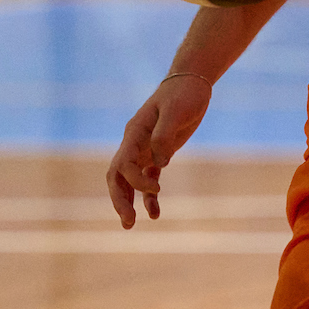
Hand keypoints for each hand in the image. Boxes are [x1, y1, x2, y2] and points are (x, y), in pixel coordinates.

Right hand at [107, 72, 212, 227]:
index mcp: (134, 133)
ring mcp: (145, 150)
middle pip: (116, 176)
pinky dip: (149, 197)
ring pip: (128, 181)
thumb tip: (159, 162)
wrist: (191, 83)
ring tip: (130, 225)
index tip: (157, 187)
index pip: (123, 163)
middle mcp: (134, 143)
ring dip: (128, 202)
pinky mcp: (159, 154)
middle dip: (119, 200)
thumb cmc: (184, 94)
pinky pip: (148, 179)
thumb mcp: (176, 111)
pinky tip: (154, 213)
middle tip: (127, 223)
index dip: (136, 180)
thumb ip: (164, 136)